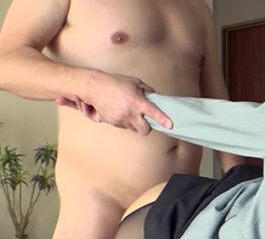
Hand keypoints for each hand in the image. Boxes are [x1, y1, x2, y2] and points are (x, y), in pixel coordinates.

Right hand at [55, 72, 171, 134]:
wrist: (95, 87)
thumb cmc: (115, 82)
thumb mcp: (134, 82)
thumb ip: (147, 90)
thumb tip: (155, 96)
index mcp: (137, 101)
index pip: (153, 112)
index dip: (162, 119)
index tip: (170, 125)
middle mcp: (130, 112)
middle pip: (145, 130)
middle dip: (147, 128)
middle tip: (145, 121)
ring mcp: (121, 118)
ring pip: (134, 129)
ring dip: (135, 124)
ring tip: (129, 112)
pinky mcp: (113, 122)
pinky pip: (124, 126)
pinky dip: (125, 122)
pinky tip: (121, 112)